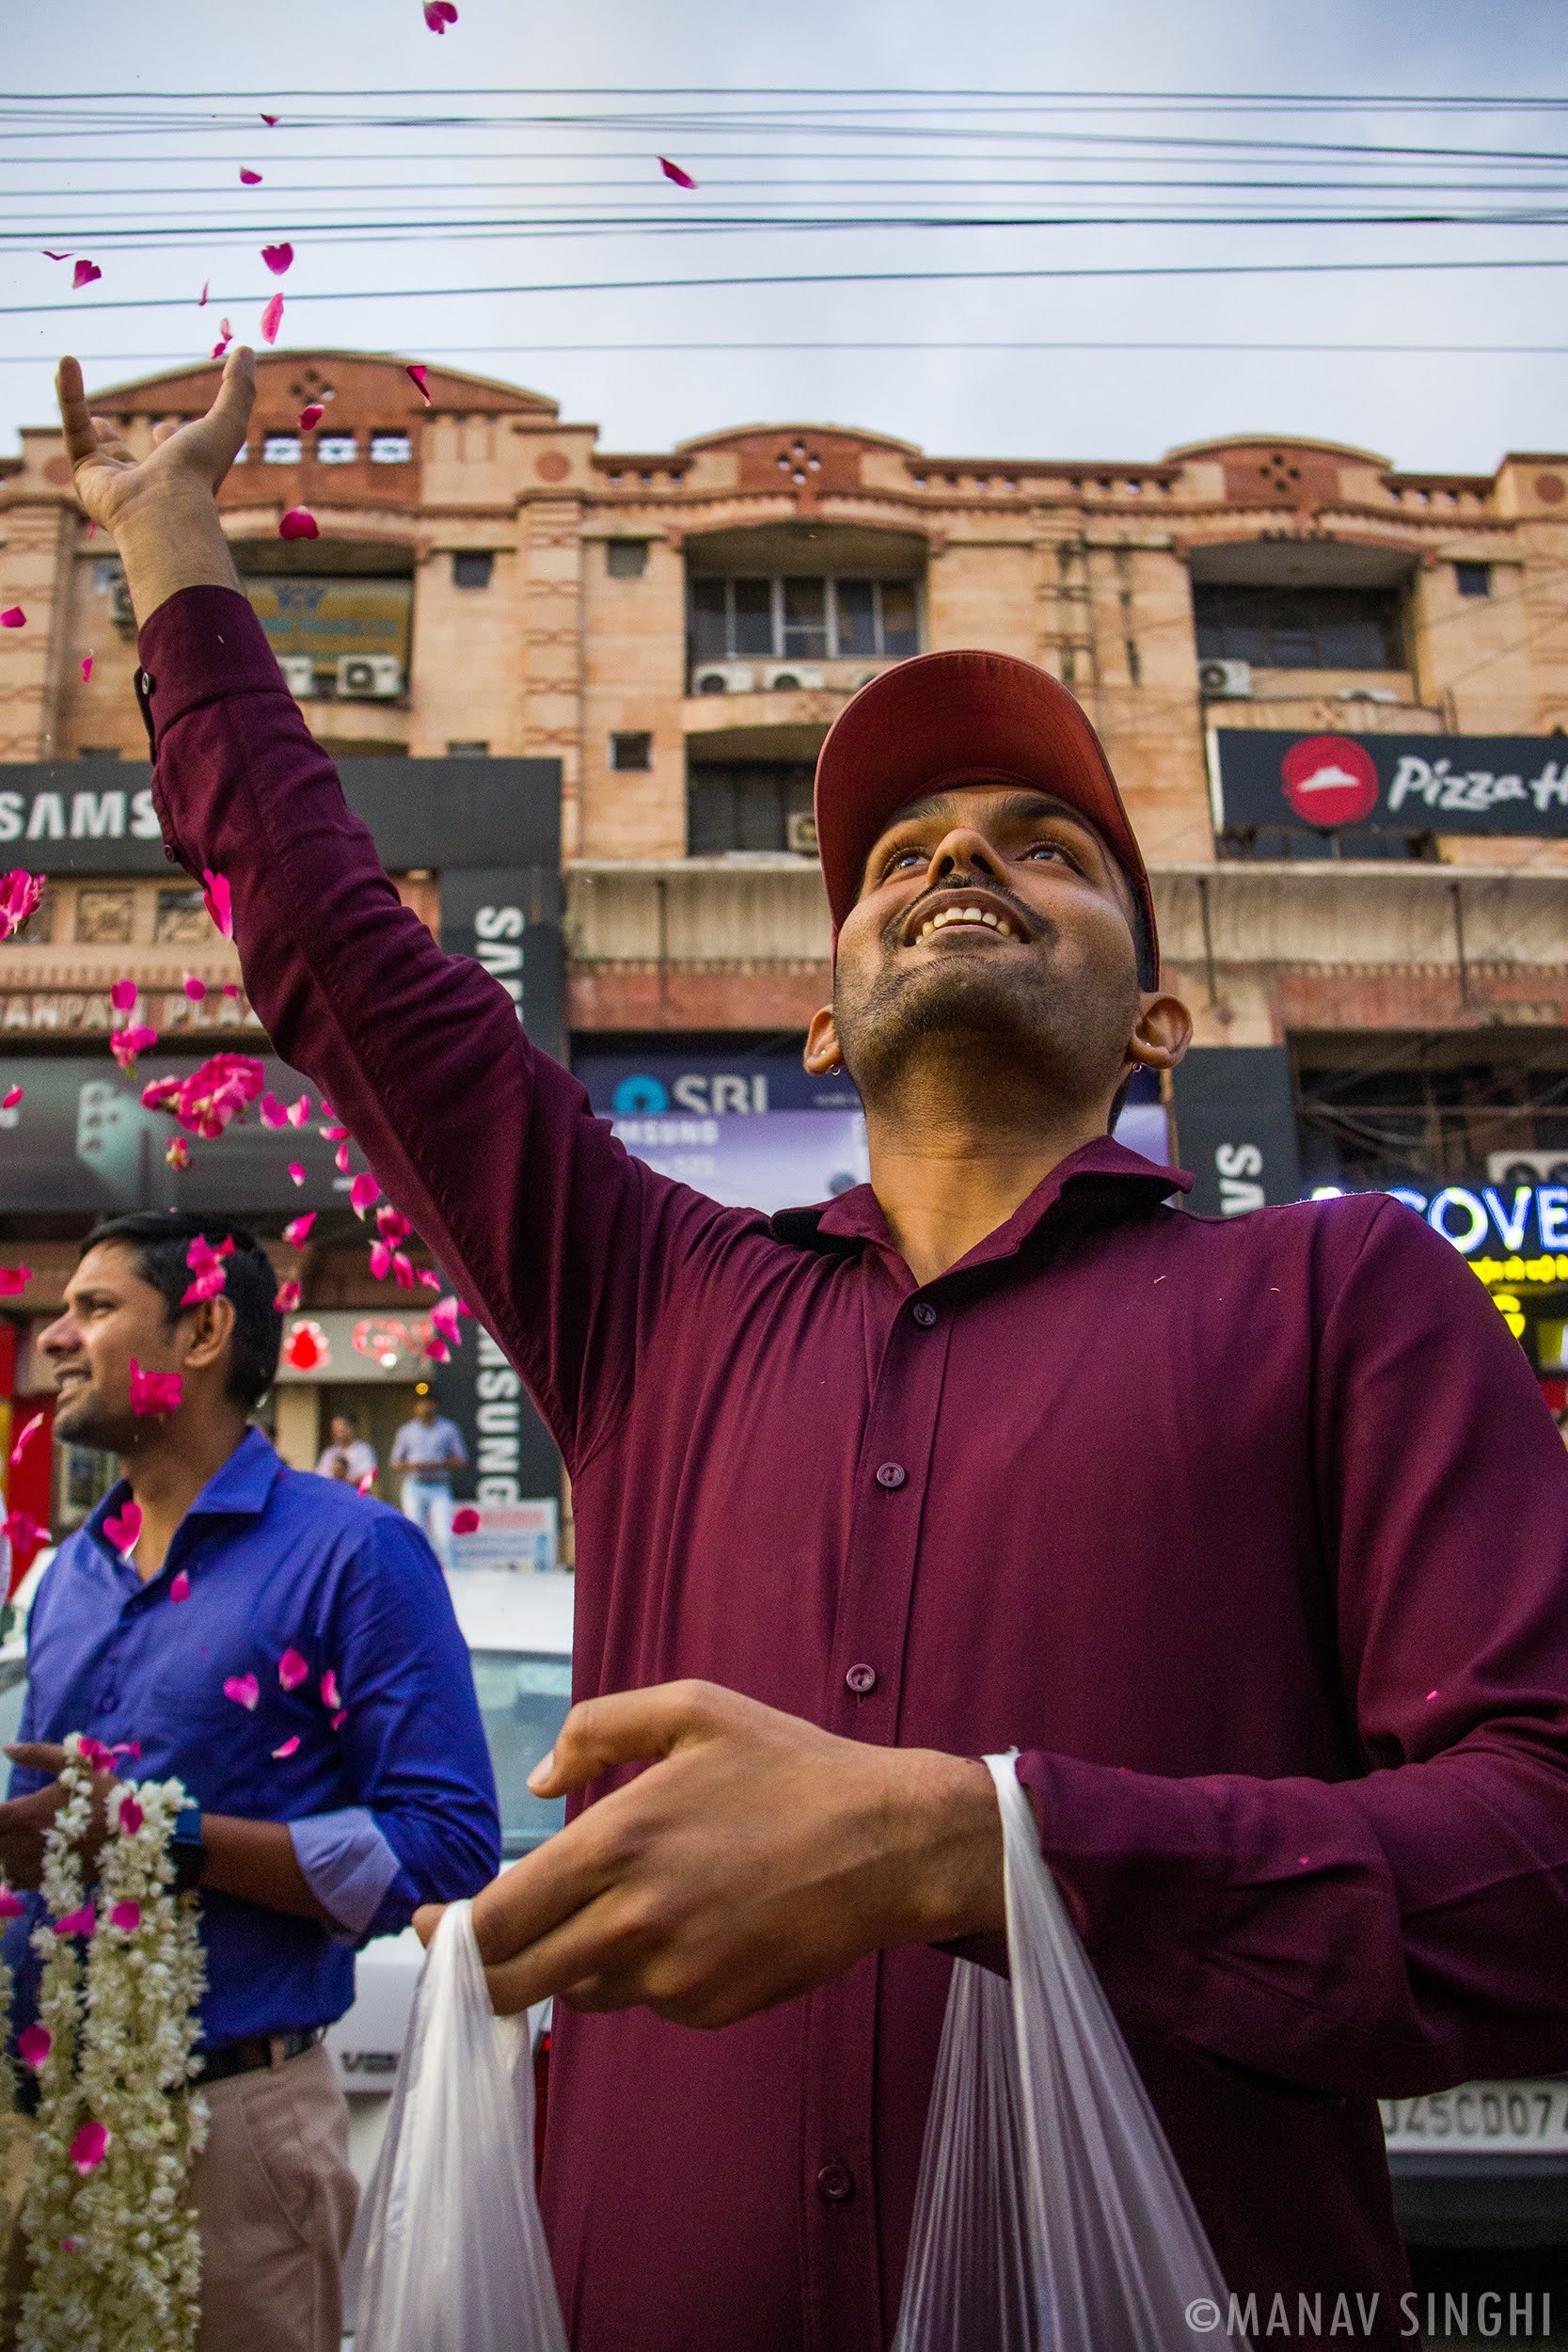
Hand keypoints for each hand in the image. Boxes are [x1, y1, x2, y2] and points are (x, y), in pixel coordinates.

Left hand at [0, 1743, 114, 1889]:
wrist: (130, 1836)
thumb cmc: (103, 1796)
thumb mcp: (76, 1764)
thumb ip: (37, 1753)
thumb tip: (6, 1747)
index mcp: (23, 1813)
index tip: (4, 1808)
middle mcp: (20, 1841)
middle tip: (10, 1822)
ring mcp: (28, 1865)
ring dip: (1, 1849)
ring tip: (13, 1837)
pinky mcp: (40, 1881)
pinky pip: (9, 1881)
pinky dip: (7, 1870)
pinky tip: (18, 1858)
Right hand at [55, 349, 252, 623]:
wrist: (164, 509)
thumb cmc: (198, 471)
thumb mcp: (228, 421)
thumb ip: (239, 388)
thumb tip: (246, 349)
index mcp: (178, 475)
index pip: (169, 454)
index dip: (169, 439)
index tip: (166, 428)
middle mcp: (144, 482)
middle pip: (125, 459)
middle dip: (114, 445)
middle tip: (103, 426)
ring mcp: (113, 481)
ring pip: (91, 441)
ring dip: (78, 410)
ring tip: (66, 379)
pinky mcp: (86, 475)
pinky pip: (74, 429)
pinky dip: (68, 396)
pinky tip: (65, 363)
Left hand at [413, 1680, 1003, 2028]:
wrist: (886, 1843)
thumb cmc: (788, 1767)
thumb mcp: (693, 1708)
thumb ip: (599, 1728)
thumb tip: (539, 1782)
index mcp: (618, 1842)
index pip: (497, 1918)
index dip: (449, 1933)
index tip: (428, 1927)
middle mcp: (635, 1920)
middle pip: (515, 1982)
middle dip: (480, 1974)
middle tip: (469, 1954)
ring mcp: (674, 1975)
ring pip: (579, 1992)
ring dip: (572, 1963)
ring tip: (616, 1911)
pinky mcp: (709, 2009)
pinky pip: (644, 2002)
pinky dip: (641, 1974)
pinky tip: (686, 1925)